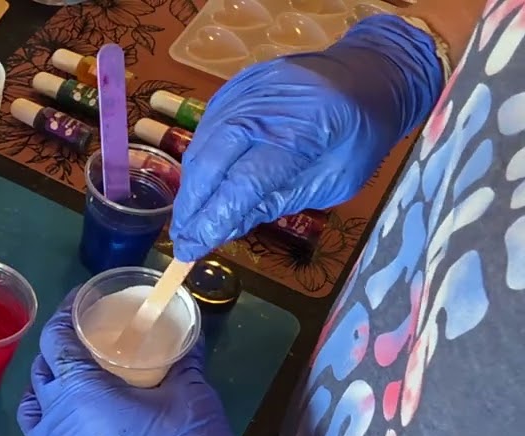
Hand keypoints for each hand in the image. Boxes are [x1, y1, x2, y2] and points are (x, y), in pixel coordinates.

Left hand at [16, 292, 261, 435]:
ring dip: (44, 391)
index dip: (64, 315)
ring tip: (69, 382)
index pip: (55, 340)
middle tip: (83, 342)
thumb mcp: (192, 393)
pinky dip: (49, 426)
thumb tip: (188, 335)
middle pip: (39, 373)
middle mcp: (56, 420)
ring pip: (31, 412)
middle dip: (55, 352)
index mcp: (79, 390)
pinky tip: (72, 424)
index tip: (80, 305)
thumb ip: (183, 358)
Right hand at [171, 15, 443, 261]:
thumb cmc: (360, 136)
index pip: (245, 182)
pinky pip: (207, 128)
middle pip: (212, 160)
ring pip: (203, 143)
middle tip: (182, 237)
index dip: (214, 218)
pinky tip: (200, 185)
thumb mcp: (333, 182)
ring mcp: (246, 90)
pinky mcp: (235, 86)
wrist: (369, 71)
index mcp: (303, 130)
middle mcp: (267, 105)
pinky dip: (200, 160)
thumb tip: (224, 229)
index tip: (192, 248)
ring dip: (191, 185)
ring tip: (187, 218)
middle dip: (192, 204)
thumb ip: (277, 202)